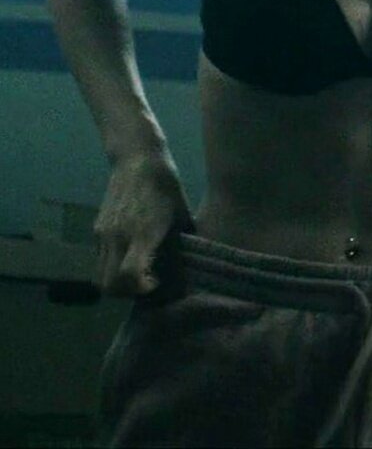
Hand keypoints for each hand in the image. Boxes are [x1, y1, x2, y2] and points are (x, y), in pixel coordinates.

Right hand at [93, 150, 192, 296]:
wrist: (138, 157)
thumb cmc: (166, 186)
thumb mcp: (181, 214)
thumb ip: (182, 242)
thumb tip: (194, 264)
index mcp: (142, 233)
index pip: (130, 275)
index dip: (141, 288)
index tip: (156, 284)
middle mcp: (118, 236)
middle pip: (109, 284)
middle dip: (126, 293)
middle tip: (145, 285)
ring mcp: (104, 232)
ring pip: (100, 274)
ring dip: (116, 282)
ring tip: (136, 274)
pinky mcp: (98, 227)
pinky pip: (99, 258)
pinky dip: (111, 266)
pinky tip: (128, 256)